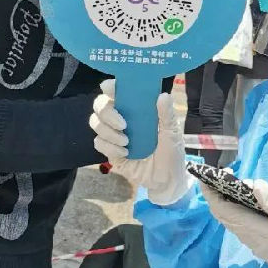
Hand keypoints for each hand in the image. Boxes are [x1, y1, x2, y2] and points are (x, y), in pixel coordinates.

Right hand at [90, 80, 190, 205]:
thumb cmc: (171, 152)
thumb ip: (166, 115)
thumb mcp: (172, 133)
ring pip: (96, 123)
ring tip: (127, 142)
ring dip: (109, 132)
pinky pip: (99, 143)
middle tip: (122, 124)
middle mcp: (122, 118)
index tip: (108, 87)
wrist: (168, 181)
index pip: (118, 92)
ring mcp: (114, 135)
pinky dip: (110, 147)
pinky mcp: (111, 151)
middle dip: (106, 112)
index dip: (110, 87)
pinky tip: (125, 152)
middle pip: (100, 106)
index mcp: (136, 109)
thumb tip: (163, 95)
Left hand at [202, 179, 267, 267]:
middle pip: (223, 215)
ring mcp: (254, 241)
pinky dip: (237, 209)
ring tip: (232, 183)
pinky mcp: (261, 242)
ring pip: (231, 220)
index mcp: (252, 230)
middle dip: (217, 194)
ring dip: (226, 202)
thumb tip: (253, 184)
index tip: (208, 177)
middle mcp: (248, 237)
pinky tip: (247, 200)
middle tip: (223, 175)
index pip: (222, 210)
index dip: (211, 193)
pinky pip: (240, 224)